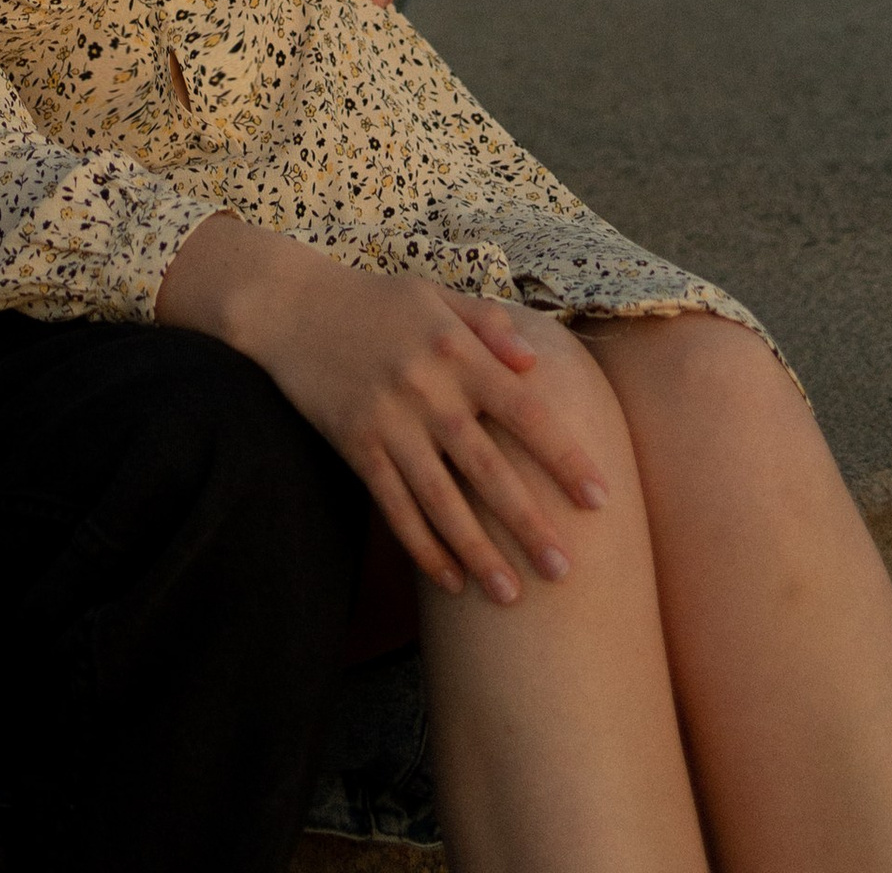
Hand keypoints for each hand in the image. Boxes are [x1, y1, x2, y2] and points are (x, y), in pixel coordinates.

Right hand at [155, 211, 606, 601]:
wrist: (291, 305)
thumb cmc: (375, 300)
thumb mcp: (435, 295)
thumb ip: (488, 323)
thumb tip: (536, 361)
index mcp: (456, 349)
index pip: (524, 409)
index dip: (563, 456)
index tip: (599, 498)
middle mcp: (428, 389)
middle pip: (488, 468)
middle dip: (528, 523)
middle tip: (566, 572)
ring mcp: (389, 421)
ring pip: (441, 501)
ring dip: (477, 553)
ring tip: (511, 597)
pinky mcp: (355, 445)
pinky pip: (394, 507)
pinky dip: (423, 547)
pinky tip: (450, 581)